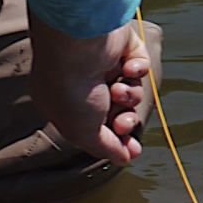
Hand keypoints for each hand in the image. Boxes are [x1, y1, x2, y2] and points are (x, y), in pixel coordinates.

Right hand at [28, 15, 150, 165]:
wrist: (77, 42)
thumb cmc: (70, 88)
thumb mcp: (82, 131)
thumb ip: (104, 148)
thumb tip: (122, 159)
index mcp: (63, 101)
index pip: (95, 126)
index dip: (115, 139)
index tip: (130, 150)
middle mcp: (81, 80)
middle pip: (116, 111)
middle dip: (124, 120)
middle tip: (122, 123)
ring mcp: (101, 61)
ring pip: (130, 90)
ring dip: (129, 95)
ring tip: (119, 91)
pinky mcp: (118, 43)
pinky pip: (139, 63)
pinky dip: (138, 68)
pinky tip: (127, 66)